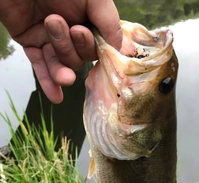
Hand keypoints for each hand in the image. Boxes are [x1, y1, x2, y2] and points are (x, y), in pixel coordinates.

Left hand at [0, 0, 121, 102]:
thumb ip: (109, 23)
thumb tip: (119, 51)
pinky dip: (48, 83)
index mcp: (89, 20)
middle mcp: (72, 32)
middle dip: (73, 46)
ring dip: (59, 53)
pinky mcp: (31, 44)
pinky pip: (41, 68)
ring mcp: (51, 40)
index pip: (99, 48)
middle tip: (65, 24)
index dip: (93, 48)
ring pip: (62, 65)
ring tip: (49, 26)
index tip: (83, 34)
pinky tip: (56, 98)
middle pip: (80, 59)